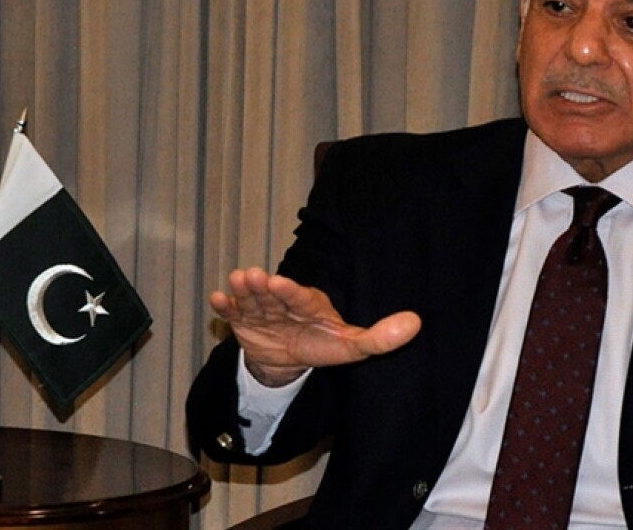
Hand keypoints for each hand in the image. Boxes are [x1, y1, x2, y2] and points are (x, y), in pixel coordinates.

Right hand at [209, 267, 421, 386]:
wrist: (288, 357)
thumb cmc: (322, 344)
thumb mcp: (352, 347)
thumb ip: (380, 338)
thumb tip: (416, 323)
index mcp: (310, 305)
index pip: (300, 297)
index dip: (290, 291)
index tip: (281, 283)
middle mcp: (284, 303)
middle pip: (272, 295)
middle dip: (262, 287)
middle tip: (252, 275)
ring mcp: (262, 310)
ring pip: (252, 299)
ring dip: (243, 291)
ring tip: (236, 281)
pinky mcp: (244, 320)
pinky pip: (233, 313)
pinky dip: (224, 307)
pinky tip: (216, 299)